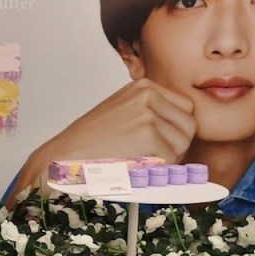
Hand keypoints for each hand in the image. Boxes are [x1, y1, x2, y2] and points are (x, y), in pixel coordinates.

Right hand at [9, 78, 195, 200]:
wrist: (65, 155)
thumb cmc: (90, 143)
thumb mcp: (123, 113)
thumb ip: (152, 113)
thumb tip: (186, 128)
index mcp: (143, 86)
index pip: (186, 108)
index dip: (177, 130)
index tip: (161, 144)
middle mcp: (148, 94)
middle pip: (189, 124)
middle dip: (176, 145)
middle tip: (151, 157)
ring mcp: (148, 112)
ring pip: (183, 142)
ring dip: (168, 159)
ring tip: (140, 161)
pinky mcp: (148, 133)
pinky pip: (171, 158)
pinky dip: (157, 169)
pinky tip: (134, 166)